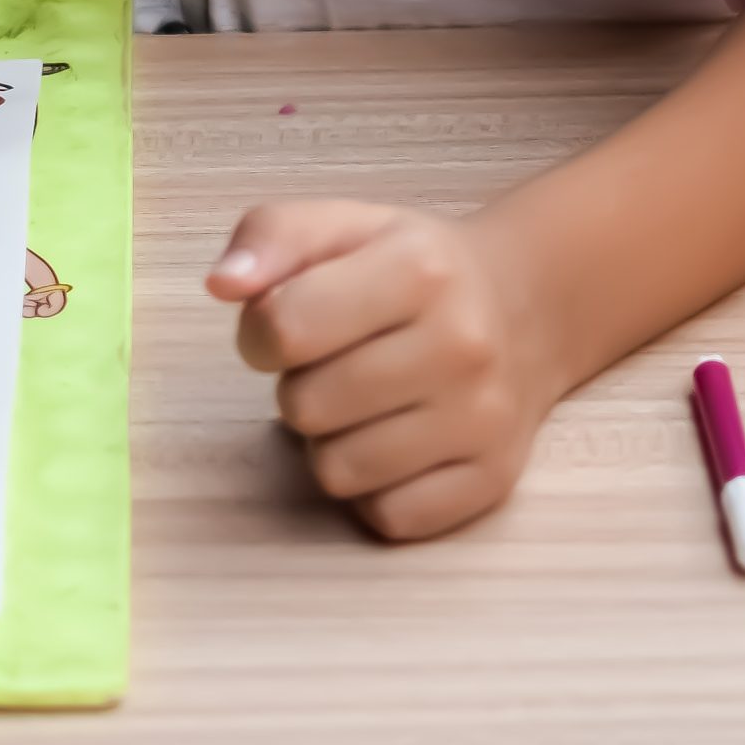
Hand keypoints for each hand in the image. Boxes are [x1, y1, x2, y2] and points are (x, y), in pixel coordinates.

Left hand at [208, 200, 561, 541]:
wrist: (521, 308)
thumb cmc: (410, 268)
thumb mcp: (343, 226)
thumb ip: (270, 237)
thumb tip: (222, 283)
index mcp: (418, 267)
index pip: (286, 326)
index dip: (261, 333)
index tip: (282, 325)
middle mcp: (461, 344)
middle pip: (306, 407)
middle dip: (300, 386)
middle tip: (335, 363)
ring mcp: (482, 419)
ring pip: (339, 472)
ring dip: (332, 442)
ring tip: (362, 402)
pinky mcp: (492, 481)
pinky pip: (387, 518)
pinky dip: (374, 490)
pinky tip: (394, 442)